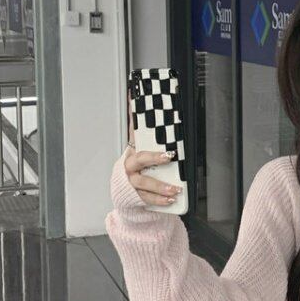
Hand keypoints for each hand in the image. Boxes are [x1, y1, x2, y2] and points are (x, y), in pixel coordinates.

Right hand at [124, 91, 179, 205]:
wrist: (124, 192)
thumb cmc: (133, 169)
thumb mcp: (136, 150)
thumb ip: (137, 131)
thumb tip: (135, 100)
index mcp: (131, 155)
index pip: (136, 140)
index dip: (144, 135)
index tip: (159, 137)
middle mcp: (129, 169)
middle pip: (139, 161)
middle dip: (154, 158)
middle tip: (169, 156)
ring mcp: (132, 184)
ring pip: (144, 185)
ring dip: (160, 187)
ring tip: (175, 189)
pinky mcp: (137, 197)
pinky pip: (148, 200)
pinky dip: (160, 201)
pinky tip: (171, 200)